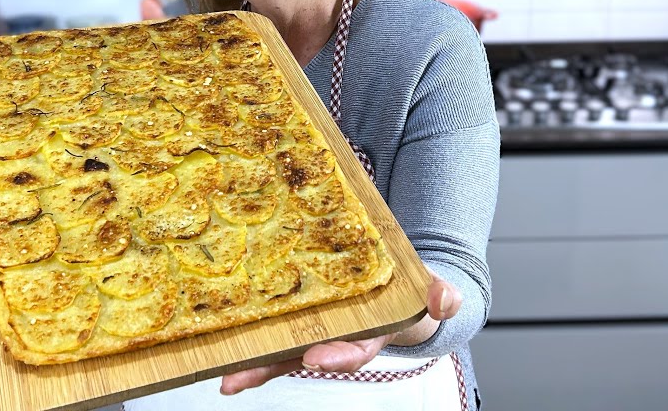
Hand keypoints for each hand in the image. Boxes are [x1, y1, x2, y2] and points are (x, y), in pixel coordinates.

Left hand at [219, 267, 461, 394]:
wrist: (405, 289)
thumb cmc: (415, 293)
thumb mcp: (434, 291)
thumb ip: (442, 295)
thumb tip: (445, 300)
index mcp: (370, 334)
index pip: (352, 351)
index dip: (335, 357)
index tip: (315, 358)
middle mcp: (338, 339)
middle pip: (303, 358)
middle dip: (272, 369)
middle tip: (239, 378)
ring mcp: (317, 331)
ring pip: (282, 350)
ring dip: (253, 364)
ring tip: (223, 376)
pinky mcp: (301, 317)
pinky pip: (275, 329)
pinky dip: (251, 338)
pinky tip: (223, 346)